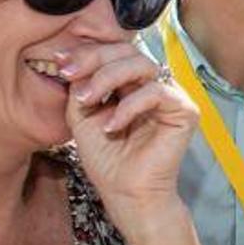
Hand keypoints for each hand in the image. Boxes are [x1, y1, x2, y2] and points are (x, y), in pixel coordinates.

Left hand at [58, 42, 197, 240]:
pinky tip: (112, 125)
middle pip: (128, 51)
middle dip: (94, 59)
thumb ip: (81, 86)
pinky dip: (130, 106)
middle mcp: (153, 85)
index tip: (58, 60)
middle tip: (69, 75)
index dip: (87, 52)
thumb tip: (72, 60)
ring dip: (107, 77)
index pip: (114, 53)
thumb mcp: (82, 115)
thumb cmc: (108, 160)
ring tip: (88, 100)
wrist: (126, 193)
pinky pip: (156, 92)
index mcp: (131, 85)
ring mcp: (171, 96)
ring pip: (142, 64)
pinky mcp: (185, 111)